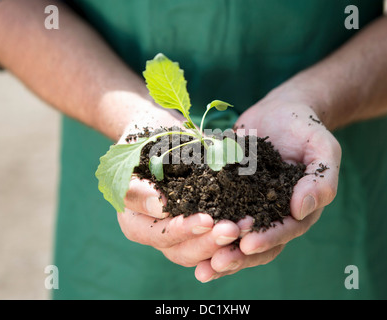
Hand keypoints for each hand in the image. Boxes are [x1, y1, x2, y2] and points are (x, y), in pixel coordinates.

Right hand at [116, 110, 242, 268]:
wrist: (158, 135)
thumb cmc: (143, 142)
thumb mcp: (135, 155)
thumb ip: (141, 183)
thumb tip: (160, 207)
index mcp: (134, 220)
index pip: (157, 233)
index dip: (181, 229)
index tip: (206, 221)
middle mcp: (155, 233)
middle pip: (179, 250)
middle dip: (207, 242)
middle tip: (232, 230)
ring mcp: (177, 235)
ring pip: (198, 252)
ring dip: (223, 243)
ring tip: (246, 226)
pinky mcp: (198, 229)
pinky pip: (214, 241)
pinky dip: (233, 235)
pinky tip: (252, 223)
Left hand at [193, 89, 341, 281]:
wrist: (280, 111)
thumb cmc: (306, 128)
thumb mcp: (322, 148)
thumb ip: (321, 179)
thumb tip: (301, 210)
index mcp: (298, 209)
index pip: (285, 230)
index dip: (268, 239)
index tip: (248, 244)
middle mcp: (272, 213)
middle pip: (257, 243)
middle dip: (237, 256)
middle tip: (216, 264)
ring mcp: (249, 204)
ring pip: (235, 236)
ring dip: (218, 251)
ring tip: (200, 268)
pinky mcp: (229, 193)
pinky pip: (216, 212)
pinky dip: (203, 226)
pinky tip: (184, 235)